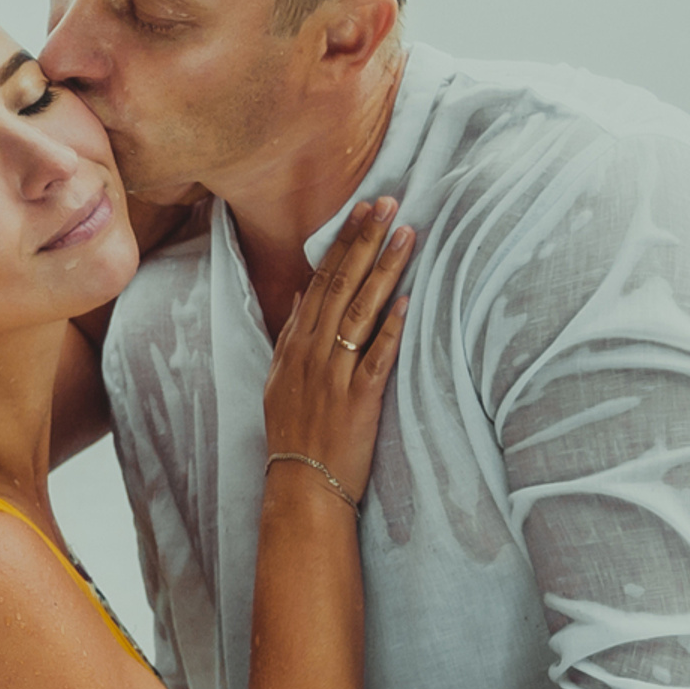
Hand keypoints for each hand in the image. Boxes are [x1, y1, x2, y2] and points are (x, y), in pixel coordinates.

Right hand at [262, 195, 410, 501]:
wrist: (301, 485)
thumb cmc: (295, 435)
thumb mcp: (281, 380)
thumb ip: (293, 337)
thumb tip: (303, 298)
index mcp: (296, 346)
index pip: (320, 282)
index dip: (341, 243)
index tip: (360, 210)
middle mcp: (312, 353)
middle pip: (340, 285)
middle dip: (364, 241)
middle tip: (387, 203)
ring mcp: (334, 374)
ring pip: (360, 311)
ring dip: (384, 270)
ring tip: (405, 235)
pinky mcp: (358, 399)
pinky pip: (377, 356)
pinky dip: (391, 327)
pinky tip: (407, 299)